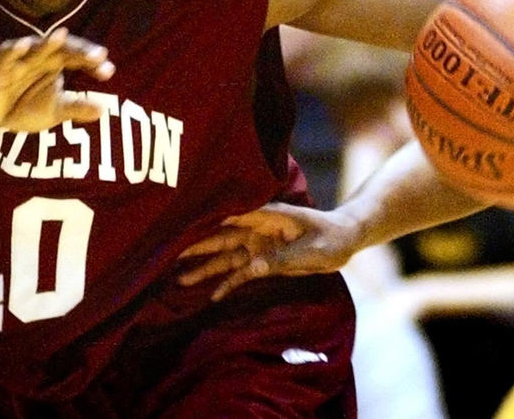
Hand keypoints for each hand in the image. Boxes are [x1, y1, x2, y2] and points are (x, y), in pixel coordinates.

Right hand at [0, 27, 115, 132]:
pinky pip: (6, 55)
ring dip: (48, 42)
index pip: (79, 58)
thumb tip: (104, 109)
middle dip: (79, 50)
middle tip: (99, 55)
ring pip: (36, 47)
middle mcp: (40, 57)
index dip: (93, 63)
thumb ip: (77, 107)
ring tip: (62, 35)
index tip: (108, 71)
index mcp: (55, 63)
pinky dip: (14, 49)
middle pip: (62, 48)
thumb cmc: (24, 106)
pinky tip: (25, 45)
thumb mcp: (54, 111)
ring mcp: (19, 61)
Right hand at [177, 203, 361, 300]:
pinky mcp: (264, 261)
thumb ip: (280, 258)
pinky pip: (241, 274)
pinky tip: (211, 296)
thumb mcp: (309, 250)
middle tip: (168, 256)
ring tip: (180, 279)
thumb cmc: (330, 237)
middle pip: (221, 238)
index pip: (230, 216)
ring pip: (226, 257)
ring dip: (205, 268)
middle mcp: (257, 229)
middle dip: (196, 247)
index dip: (206, 221)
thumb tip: (252, 267)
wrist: (345, 239)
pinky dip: (227, 284)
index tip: (182, 229)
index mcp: (267, 217)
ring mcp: (258, 245)